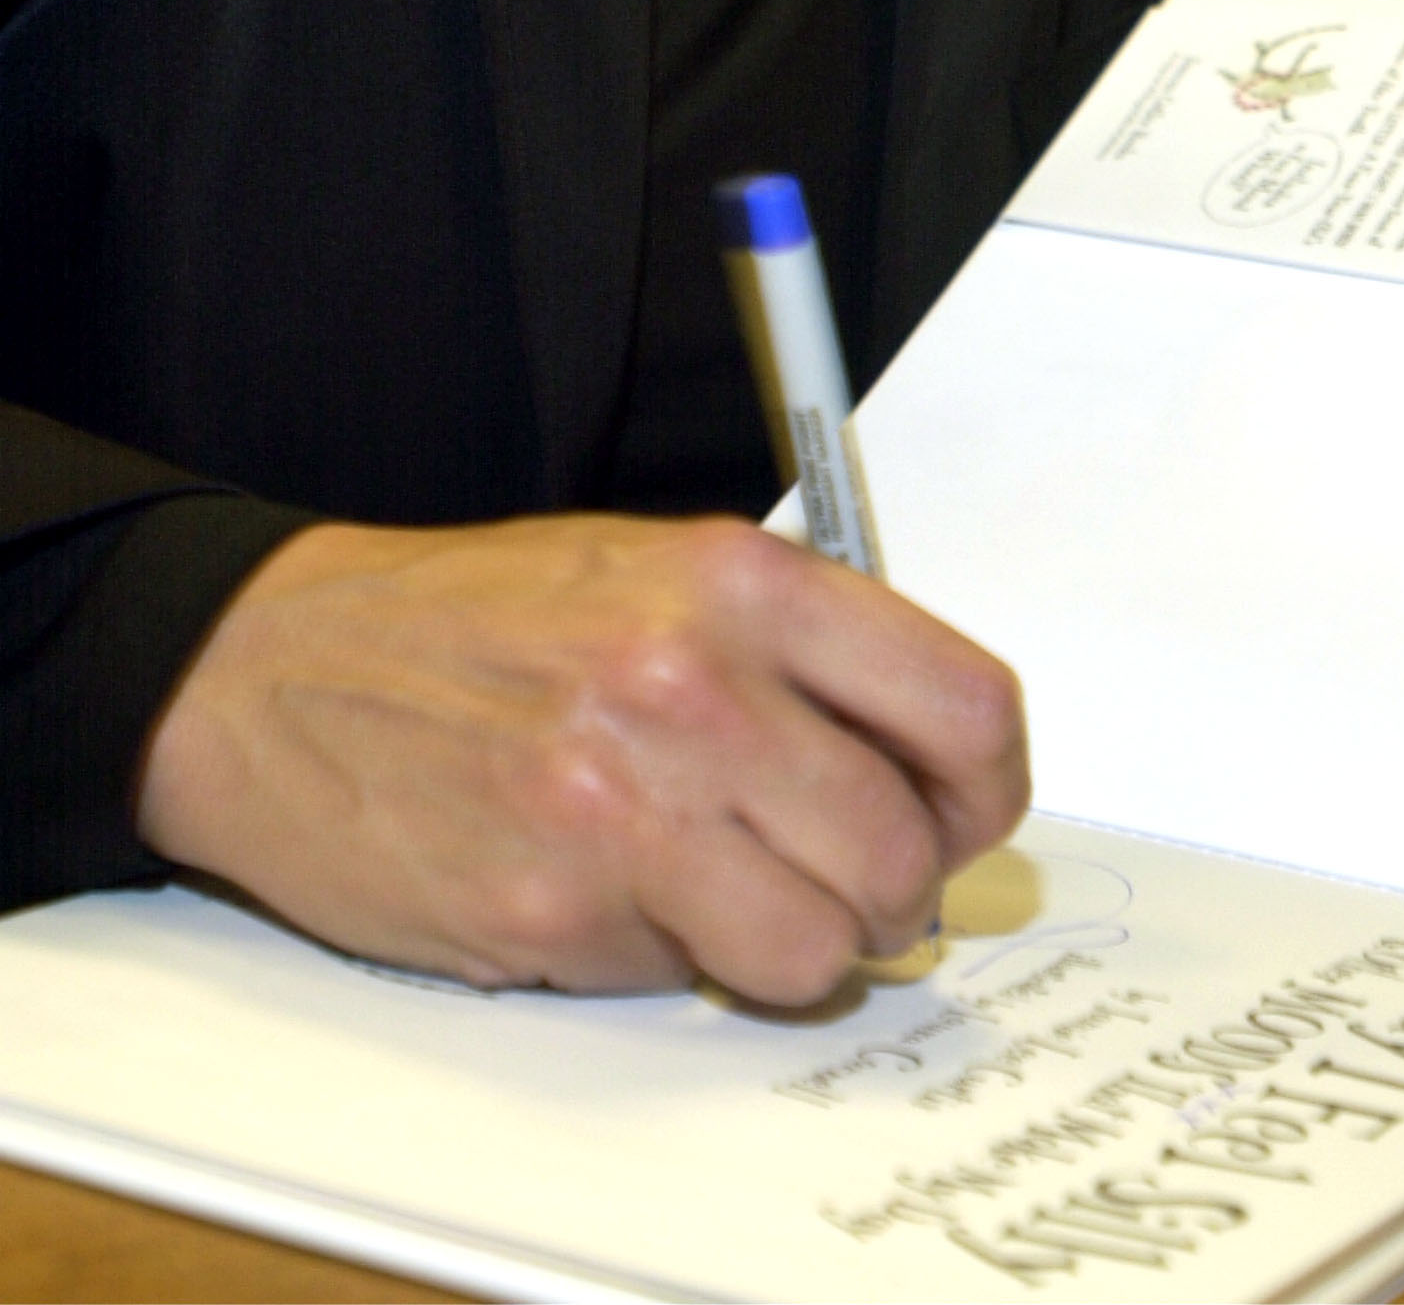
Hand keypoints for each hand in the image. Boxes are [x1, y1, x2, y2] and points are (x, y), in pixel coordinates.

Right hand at [136, 513, 1026, 1000]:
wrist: (275, 667)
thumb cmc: (474, 620)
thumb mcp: (654, 567)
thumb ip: (792, 647)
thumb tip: (921, 756)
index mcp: (739, 582)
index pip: (963, 705)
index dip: (983, 788)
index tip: (958, 813)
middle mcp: (696, 684)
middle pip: (903, 849)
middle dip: (891, 887)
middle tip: (838, 875)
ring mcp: (623, 805)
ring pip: (821, 945)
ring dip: (798, 943)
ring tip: (733, 892)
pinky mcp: (554, 910)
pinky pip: (696, 981)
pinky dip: (682, 961)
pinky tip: (622, 896)